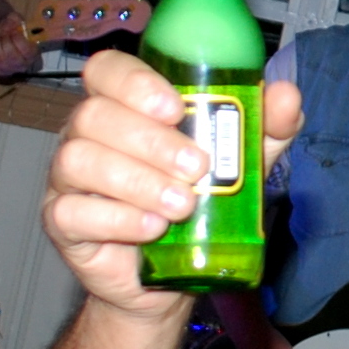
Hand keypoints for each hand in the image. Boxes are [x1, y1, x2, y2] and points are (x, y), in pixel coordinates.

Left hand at [0, 14, 40, 77]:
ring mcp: (6, 70)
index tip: (14, 32)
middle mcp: (20, 65)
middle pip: (11, 54)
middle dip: (4, 40)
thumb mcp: (17, 24)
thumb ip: (15, 20)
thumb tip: (10, 22)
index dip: (19, 40)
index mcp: (31, 54)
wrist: (1, 44)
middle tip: (2, 33)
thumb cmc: (12, 34)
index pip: (27, 51)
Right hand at [45, 51, 302, 321]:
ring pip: (79, 160)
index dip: (135, 82)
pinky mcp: (62, 223)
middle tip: (197, 169)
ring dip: (136, 181)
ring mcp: (67, 179)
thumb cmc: (198, 207)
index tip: (176, 107)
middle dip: (151, 141)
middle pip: (95, 115)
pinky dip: (117, 218)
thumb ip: (262, 128)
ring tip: (182, 205)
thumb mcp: (240, 165)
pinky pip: (71, 212)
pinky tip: (152, 228)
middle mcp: (86, 134)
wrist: (170, 278)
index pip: (107, 70)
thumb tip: (287, 96)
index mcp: (123, 106)